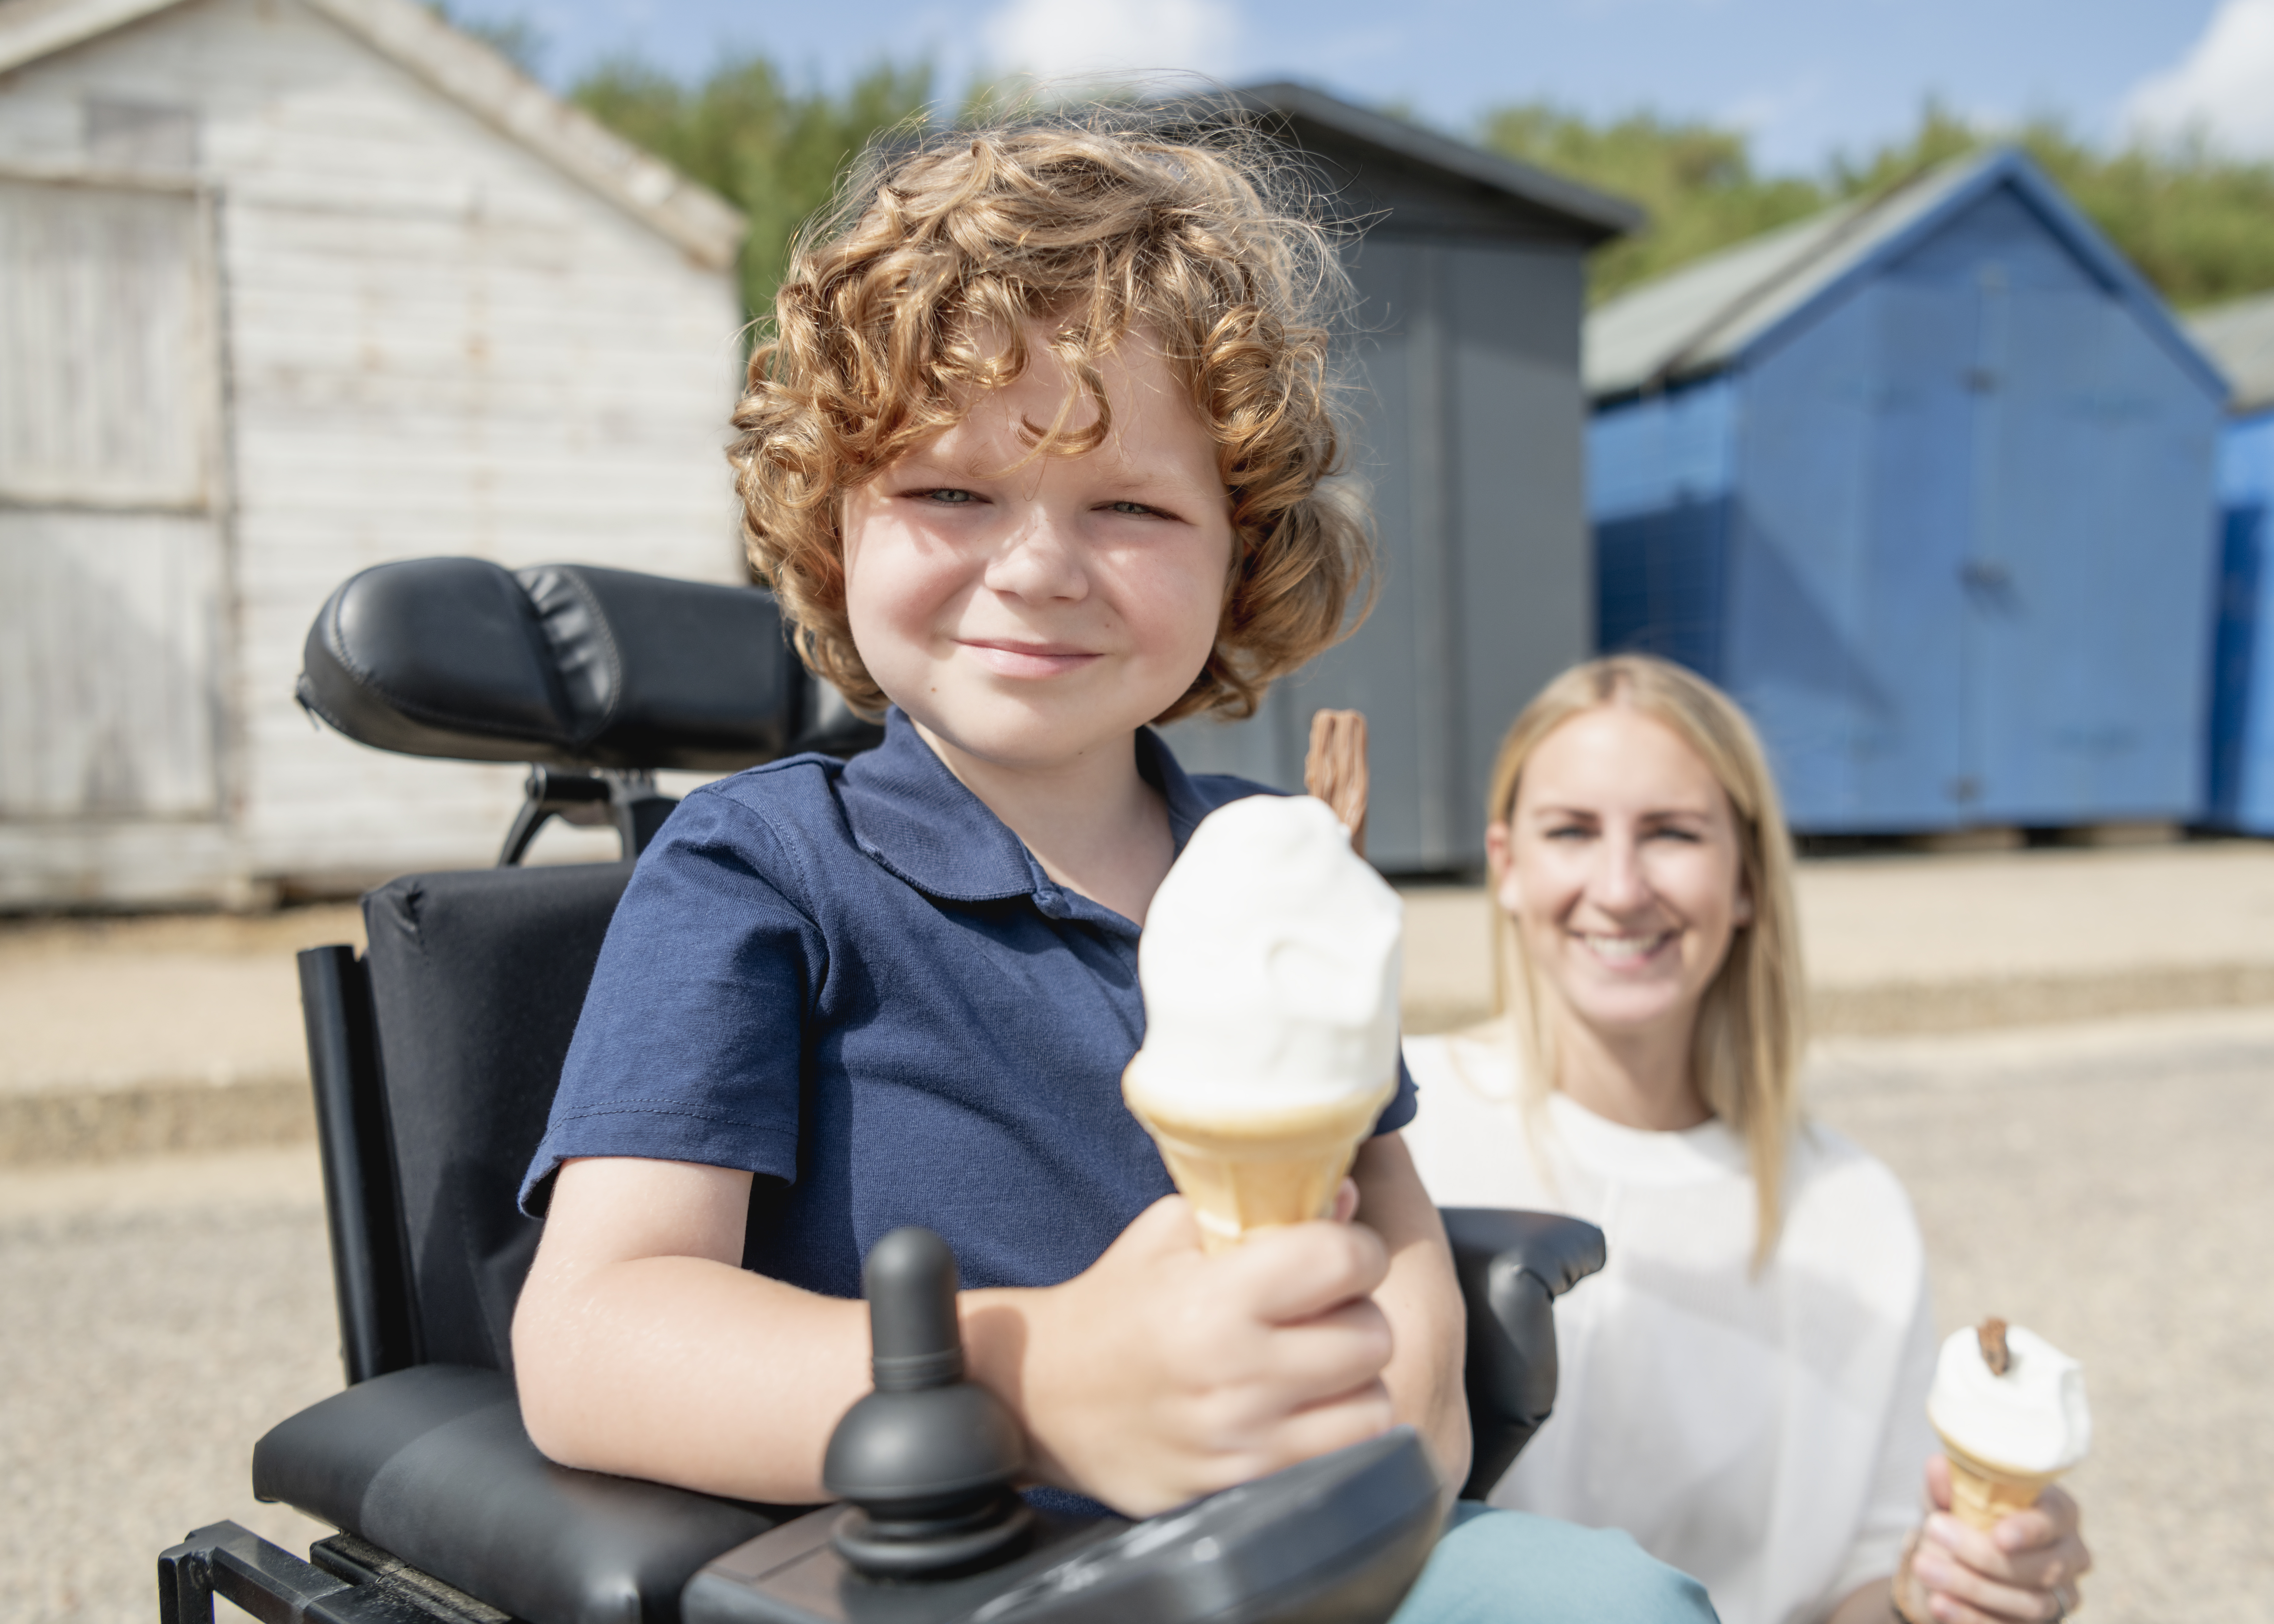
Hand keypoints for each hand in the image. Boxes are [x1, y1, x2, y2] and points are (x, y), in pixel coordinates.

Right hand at [994, 1193, 1396, 1515]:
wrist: (1044, 1399)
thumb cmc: (1113, 1309)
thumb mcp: (1170, 1235)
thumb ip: (1256, 1210)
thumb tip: (1345, 1199)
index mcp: (1215, 1300)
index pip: (1343, 1261)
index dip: (1357, 1248)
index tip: (1342, 1252)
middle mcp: (1234, 1375)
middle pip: (1372, 1337)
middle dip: (1357, 1314)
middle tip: (1324, 1311)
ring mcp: (1241, 1442)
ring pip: (1369, 1408)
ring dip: (1353, 1382)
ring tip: (1316, 1366)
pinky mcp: (1243, 1489)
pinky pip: (1339, 1461)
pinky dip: (1333, 1433)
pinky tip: (1300, 1410)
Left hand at [1907, 1455, 2091, 1621]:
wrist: (1950, 1561)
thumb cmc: (1962, 1517)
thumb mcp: (1949, 1495)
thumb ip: (1947, 1482)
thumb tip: (1938, 1466)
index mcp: (2058, 1512)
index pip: (2055, 1520)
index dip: (2030, 1530)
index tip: (1998, 1535)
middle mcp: (2069, 1556)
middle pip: (2042, 1567)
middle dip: (1984, 1556)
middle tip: (1934, 1533)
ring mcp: (2059, 1597)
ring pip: (2030, 1604)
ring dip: (1972, 1588)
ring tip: (1925, 1566)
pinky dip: (1970, 1617)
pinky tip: (1939, 1604)